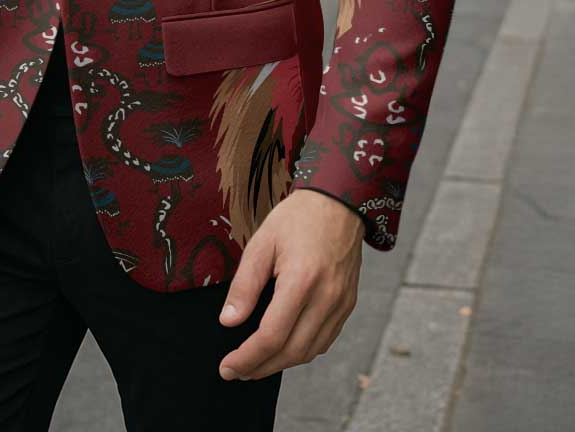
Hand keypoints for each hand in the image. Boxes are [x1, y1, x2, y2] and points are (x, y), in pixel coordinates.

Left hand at [217, 188, 363, 379]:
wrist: (338, 203)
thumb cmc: (296, 218)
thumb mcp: (262, 243)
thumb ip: (244, 284)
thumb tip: (228, 322)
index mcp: (302, 280)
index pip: (272, 335)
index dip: (247, 357)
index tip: (227, 367)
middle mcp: (326, 298)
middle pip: (292, 351)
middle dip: (260, 368)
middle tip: (236, 372)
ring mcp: (341, 303)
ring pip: (310, 351)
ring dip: (281, 364)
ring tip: (255, 365)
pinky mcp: (348, 304)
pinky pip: (324, 340)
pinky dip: (302, 351)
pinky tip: (283, 349)